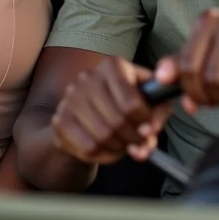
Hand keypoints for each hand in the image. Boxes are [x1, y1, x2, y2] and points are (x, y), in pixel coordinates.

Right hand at [52, 56, 172, 163]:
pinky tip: (108, 148)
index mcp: (113, 65)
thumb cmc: (124, 103)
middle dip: (134, 138)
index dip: (145, 122)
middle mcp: (88, 77)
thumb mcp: (148, 99)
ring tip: (124, 144)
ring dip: (119, 147)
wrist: (89, 111)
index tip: (148, 128)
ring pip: (102, 136)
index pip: (131, 102)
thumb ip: (158, 114)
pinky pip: (88, 147)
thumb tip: (149, 133)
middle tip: (139, 142)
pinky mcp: (60, 119)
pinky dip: (104, 154)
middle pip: (117, 120)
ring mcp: (71, 98)